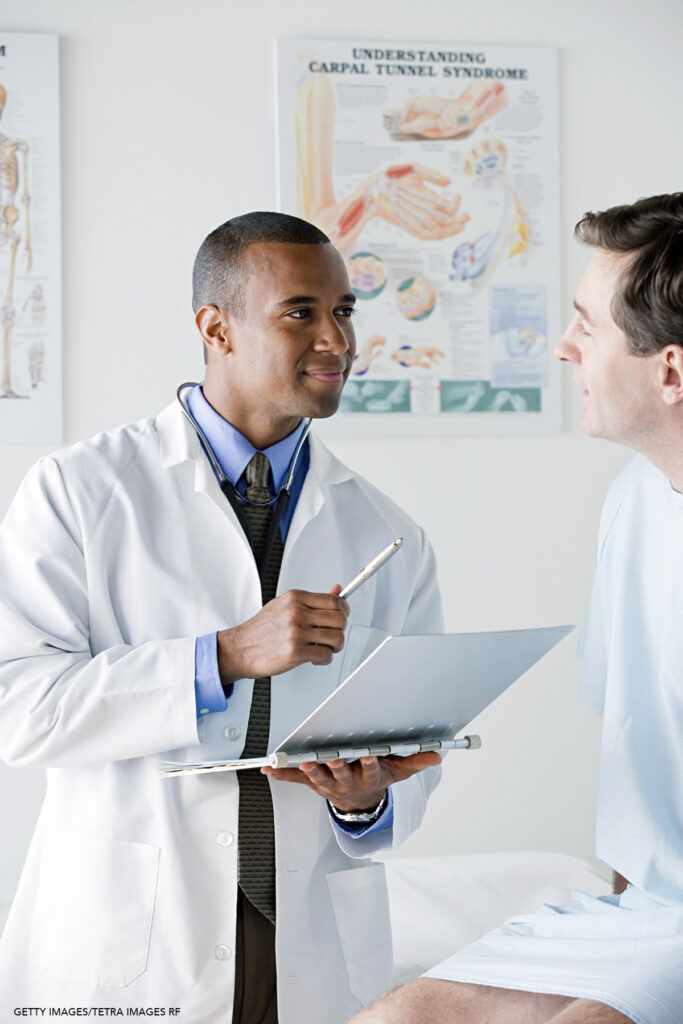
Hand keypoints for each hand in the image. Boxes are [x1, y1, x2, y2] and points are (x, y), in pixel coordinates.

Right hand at [217, 585, 348, 683]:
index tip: (343, 616)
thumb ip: (313, 600)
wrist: (239, 649)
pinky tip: (315, 658)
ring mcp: (296, 632)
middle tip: (332, 635)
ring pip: (336, 638)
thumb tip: (338, 590)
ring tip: (324, 648)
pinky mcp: (295, 652)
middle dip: (341, 630)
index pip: (334, 600)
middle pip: (340, 619)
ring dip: (335, 646)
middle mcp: (296, 612)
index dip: (345, 610)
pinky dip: (325, 659)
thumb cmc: (262, 629)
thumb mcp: (285, 606)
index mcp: (295, 598)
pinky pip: (326, 655)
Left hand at [261, 751, 441, 811]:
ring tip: (302, 762)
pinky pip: (295, 778)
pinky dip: (282, 773)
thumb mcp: (400, 772)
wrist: (361, 802)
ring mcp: (328, 783)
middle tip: (333, 759)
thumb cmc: (378, 778)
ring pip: (318, 777)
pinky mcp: (312, 782)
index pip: (370, 770)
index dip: (370, 764)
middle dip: (337, 767)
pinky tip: (269, 768)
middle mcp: (347, 781)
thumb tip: (437, 755)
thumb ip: (416, 761)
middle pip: (341, 774)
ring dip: (309, 770)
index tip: (369, 756)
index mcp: (368, 776)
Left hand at [373, 164, 469, 240]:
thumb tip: (449, 182)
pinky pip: (425, 236)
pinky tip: (444, 230)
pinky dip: (437, 235)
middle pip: (446, 223)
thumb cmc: (393, 175)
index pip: (446, 210)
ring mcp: (416, 220)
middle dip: (459, 221)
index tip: (458, 196)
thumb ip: (431, 175)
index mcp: (427, 199)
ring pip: (439, 232)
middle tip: (468, 216)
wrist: (373, 187)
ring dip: (452, 230)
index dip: (455, 206)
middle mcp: (423, 212)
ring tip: (461, 224)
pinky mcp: (408, 227)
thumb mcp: (414, 170)